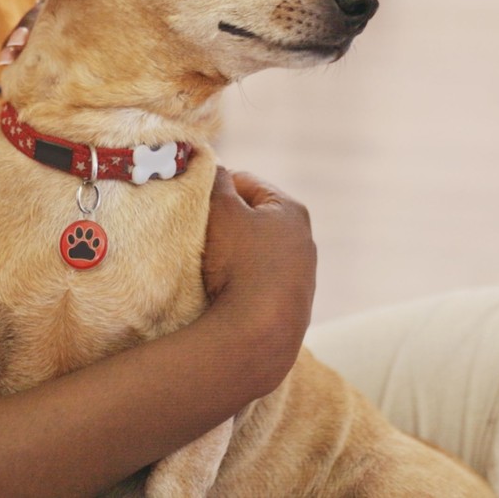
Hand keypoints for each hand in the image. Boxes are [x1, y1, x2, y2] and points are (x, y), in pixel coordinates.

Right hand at [200, 167, 316, 389]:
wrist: (259, 333)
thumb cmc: (240, 262)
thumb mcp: (221, 210)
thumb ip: (215, 181)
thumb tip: (212, 164)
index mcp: (291, 210)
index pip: (245, 182)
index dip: (215, 188)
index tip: (194, 203)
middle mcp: (304, 240)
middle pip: (253, 218)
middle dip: (226, 223)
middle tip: (198, 233)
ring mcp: (302, 276)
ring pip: (257, 252)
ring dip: (233, 254)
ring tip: (209, 266)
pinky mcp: (294, 306)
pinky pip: (261, 281)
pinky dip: (242, 282)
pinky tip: (225, 292)